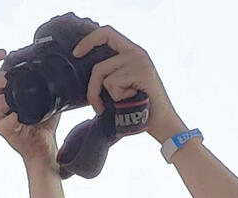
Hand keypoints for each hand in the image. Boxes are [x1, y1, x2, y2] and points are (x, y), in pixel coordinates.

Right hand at [0, 50, 60, 165]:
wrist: (44, 146)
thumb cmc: (43, 123)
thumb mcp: (46, 95)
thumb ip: (47, 80)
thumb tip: (60, 62)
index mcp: (2, 92)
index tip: (4, 53)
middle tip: (9, 77)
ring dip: (3, 98)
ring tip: (16, 99)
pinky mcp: (4, 131)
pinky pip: (4, 122)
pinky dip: (12, 118)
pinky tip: (19, 116)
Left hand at [74, 27, 183, 143]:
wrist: (162, 122)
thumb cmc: (140, 108)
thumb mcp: (123, 86)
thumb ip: (110, 75)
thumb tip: (88, 78)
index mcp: (132, 52)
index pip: (107, 34)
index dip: (89, 41)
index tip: (76, 53)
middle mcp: (136, 52)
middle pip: (99, 65)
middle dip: (92, 89)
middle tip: (97, 106)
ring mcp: (139, 60)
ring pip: (103, 75)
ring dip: (105, 96)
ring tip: (119, 104)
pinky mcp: (141, 70)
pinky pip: (112, 83)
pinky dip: (117, 97)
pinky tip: (131, 100)